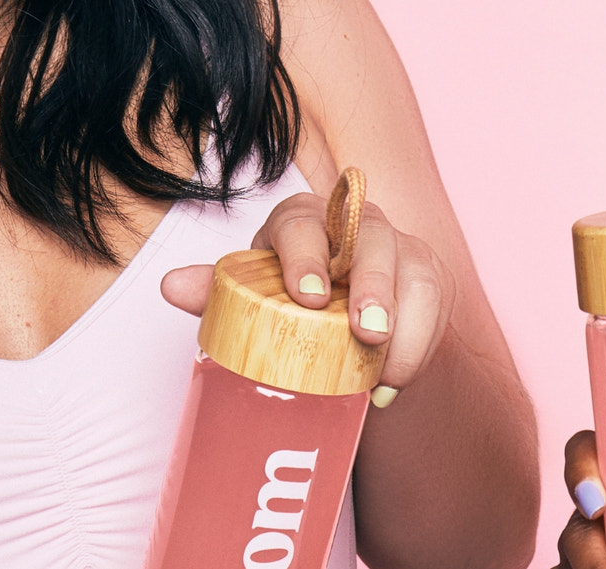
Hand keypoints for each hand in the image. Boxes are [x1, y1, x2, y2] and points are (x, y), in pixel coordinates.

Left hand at [161, 190, 455, 400]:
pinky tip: (394, 383)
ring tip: (386, 370)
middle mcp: (354, 225)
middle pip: (370, 237)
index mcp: (301, 221)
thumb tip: (172, 286)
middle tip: (365, 333)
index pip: (302, 222)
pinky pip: (433, 304)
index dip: (305, 256)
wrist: (333, 325)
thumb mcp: (251, 299)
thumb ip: (218, 292)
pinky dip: (418, 345)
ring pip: (412, 269)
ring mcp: (396, 249)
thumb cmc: (284, 303)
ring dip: (405, 319)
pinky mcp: (426, 279)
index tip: (307, 298)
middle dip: (372, 285)